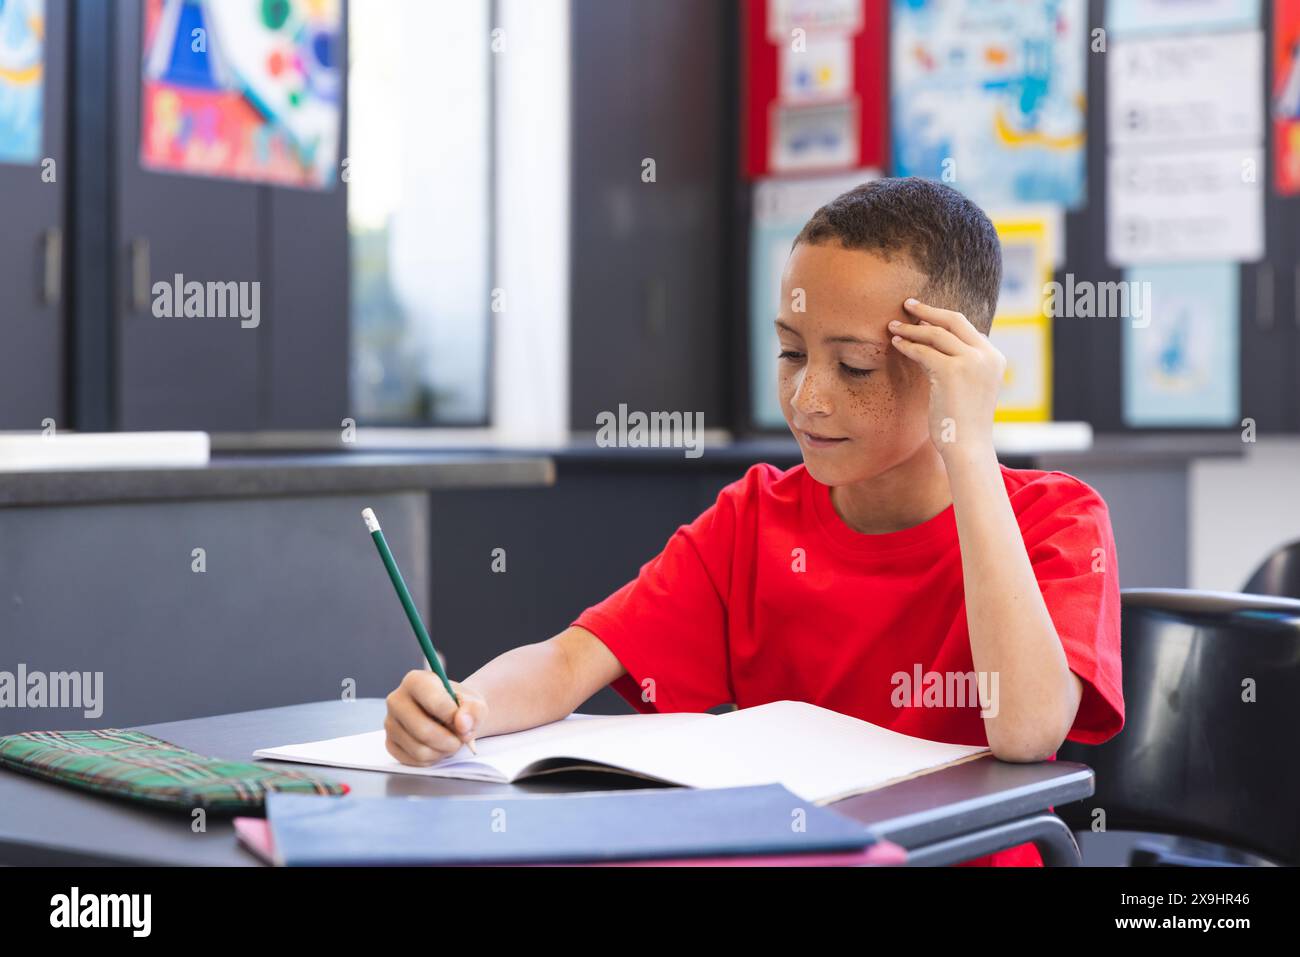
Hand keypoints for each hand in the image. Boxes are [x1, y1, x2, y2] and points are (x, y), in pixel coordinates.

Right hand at [384, 672, 488, 765]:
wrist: (451, 715)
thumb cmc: (459, 706)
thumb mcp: (474, 703)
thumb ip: (473, 710)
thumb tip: (461, 723)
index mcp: (415, 681)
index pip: (433, 701)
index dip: (453, 716)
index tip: (462, 721)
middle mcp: (396, 700)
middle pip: (423, 730)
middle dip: (450, 741)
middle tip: (461, 739)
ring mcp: (390, 723)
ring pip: (419, 749)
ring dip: (442, 752)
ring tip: (451, 743)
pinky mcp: (390, 743)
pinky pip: (413, 761)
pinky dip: (432, 759)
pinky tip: (438, 748)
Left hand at [889, 298, 1005, 460]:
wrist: (968, 447)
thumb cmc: (963, 424)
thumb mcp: (968, 389)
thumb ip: (959, 367)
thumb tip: (933, 352)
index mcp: (994, 359)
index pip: (967, 330)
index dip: (943, 320)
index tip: (923, 317)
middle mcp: (986, 356)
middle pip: (955, 321)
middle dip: (929, 310)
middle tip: (907, 304)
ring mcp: (971, 362)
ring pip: (936, 334)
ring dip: (912, 328)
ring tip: (893, 326)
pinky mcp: (952, 371)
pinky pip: (924, 351)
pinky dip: (908, 346)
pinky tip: (896, 344)